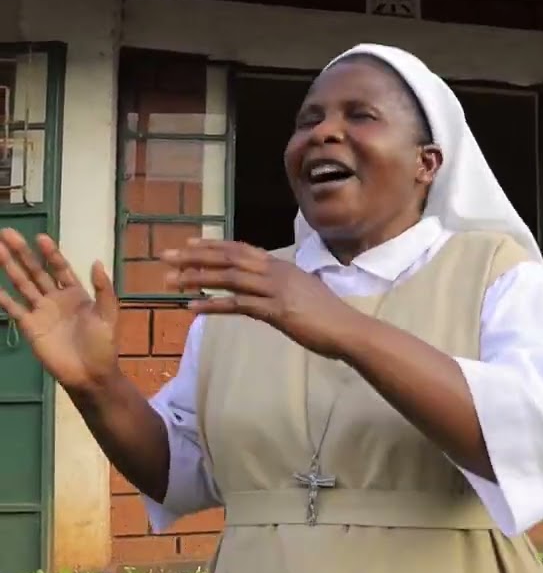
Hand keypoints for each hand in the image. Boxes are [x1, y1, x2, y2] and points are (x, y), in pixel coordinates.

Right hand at [0, 229, 119, 390]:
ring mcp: (41, 311)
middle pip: (36, 270)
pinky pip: (14, 309)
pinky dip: (3, 298)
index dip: (51, 253)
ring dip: (10, 267)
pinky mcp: (30, 326)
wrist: (90, 374)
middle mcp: (56, 298)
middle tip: (7, 233)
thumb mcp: (108, 315)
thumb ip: (104, 289)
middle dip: (23, 252)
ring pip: (22, 284)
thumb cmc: (103, 344)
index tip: (40, 237)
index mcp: (76, 293)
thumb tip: (97, 261)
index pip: (60, 267)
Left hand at [161, 240, 358, 358]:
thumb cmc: (328, 316)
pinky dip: (212, 306)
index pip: (241, 249)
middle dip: (194, 256)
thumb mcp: (303, 293)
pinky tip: (191, 309)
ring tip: (169, 281)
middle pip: (229, 258)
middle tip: (165, 256)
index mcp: (281, 267)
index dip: (213, 245)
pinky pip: (237, 305)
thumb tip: (266, 289)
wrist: (348, 329)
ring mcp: (275, 290)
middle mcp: (276, 272)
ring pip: (229, 278)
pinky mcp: (275, 311)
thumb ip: (282, 287)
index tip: (188, 243)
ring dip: (196, 278)